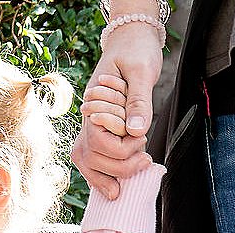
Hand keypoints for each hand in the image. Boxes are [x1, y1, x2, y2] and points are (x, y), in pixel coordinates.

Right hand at [73, 20, 162, 197]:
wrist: (130, 39)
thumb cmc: (136, 51)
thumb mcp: (141, 71)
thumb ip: (138, 101)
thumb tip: (136, 131)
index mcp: (94, 102)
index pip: (98, 142)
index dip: (122, 149)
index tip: (143, 142)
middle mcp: (88, 116)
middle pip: (91, 157)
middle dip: (121, 166)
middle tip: (146, 158)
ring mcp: (91, 124)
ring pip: (88, 162)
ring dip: (113, 173)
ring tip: (140, 164)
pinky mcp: (99, 129)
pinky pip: (92, 159)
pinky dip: (102, 177)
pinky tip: (115, 190)